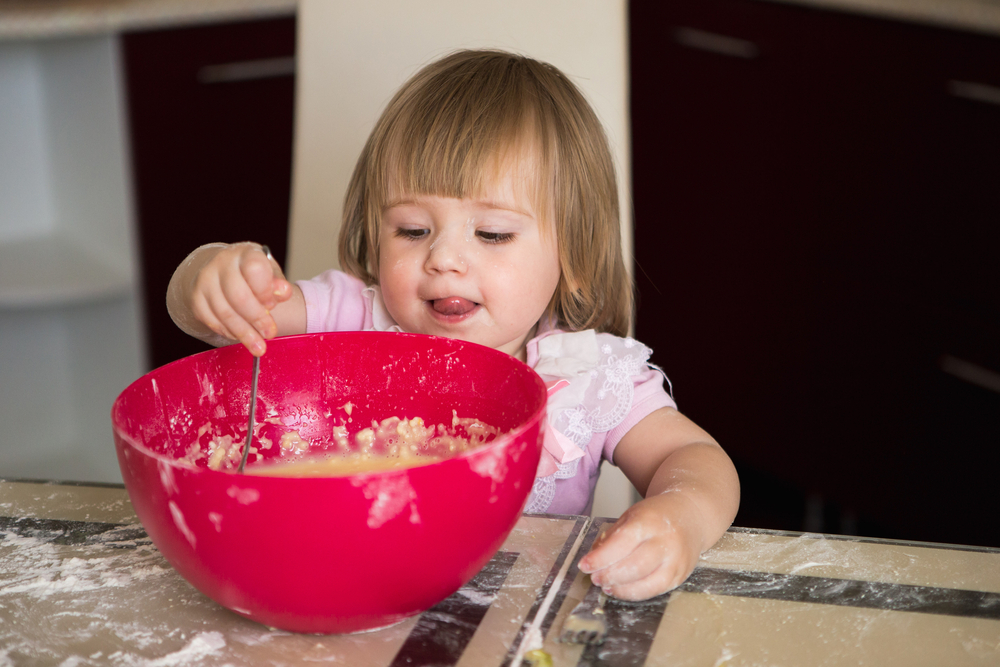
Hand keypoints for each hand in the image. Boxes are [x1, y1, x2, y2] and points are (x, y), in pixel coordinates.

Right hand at [175, 242, 293, 355]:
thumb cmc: (252, 273)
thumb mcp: (270, 273)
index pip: (254, 269)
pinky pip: (212, 322)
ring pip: (225, 313)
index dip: (265, 290)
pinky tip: (241, 337)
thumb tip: (283, 291)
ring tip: (258, 346)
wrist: (223, 270)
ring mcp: (205, 281)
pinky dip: (229, 333)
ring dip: (244, 333)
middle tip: (270, 334)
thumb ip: (278, 284)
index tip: (272, 305)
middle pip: (238, 296)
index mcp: (244, 254)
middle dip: (257, 319)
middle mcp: (221, 264)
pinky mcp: (196, 299)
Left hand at [577, 493, 702, 599]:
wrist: (691, 516)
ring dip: (621, 588)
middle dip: (609, 575)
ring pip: (646, 583)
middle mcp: (666, 541)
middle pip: (634, 566)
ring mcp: (676, 560)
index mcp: (649, 521)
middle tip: (595, 578)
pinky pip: (656, 590)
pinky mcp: (681, 576)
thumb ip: (612, 536)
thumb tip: (595, 559)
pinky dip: (635, 593)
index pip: (622, 543)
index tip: (584, 565)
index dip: (601, 558)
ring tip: (606, 585)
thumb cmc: (656, 516)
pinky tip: (622, 589)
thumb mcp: (631, 515)